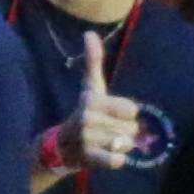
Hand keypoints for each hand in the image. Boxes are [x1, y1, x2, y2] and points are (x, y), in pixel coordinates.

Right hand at [74, 30, 143, 170]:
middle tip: (106, 131)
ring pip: (126, 144)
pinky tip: (108, 156)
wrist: (61, 146)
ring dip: (120, 146)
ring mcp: (88, 140)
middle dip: (123, 131)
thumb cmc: (84, 113)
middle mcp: (88, 119)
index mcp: (91, 101)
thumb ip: (93, 62)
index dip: (126, 114)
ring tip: (104, 143)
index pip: (132, 110)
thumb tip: (90, 32)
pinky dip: (116, 160)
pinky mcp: (89, 159)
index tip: (111, 114)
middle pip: (131, 128)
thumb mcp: (90, 88)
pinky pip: (116, 160)